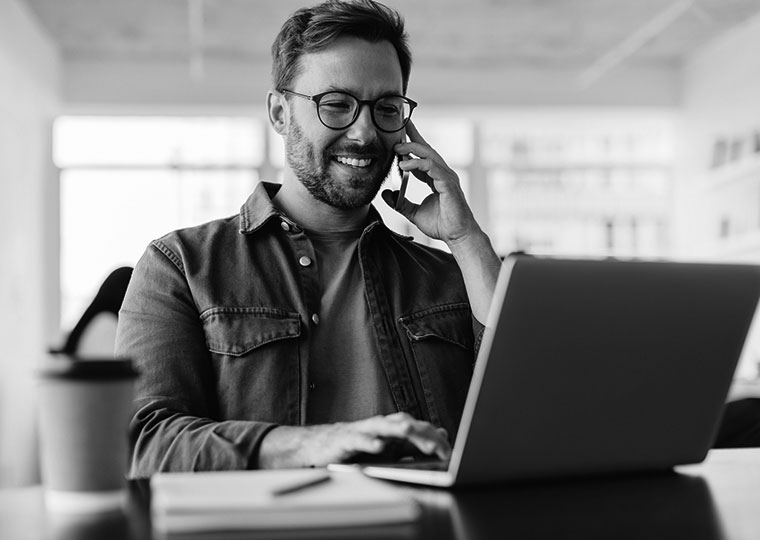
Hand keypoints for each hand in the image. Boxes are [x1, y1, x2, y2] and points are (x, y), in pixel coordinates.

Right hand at [257, 412, 450, 468]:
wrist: (321, 447)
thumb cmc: (358, 447)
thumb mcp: (389, 448)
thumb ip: (414, 443)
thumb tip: (441, 434)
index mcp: (393, 428)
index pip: (419, 429)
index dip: (434, 440)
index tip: (449, 453)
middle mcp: (380, 425)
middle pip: (405, 424)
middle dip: (421, 434)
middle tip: (437, 446)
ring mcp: (363, 431)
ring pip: (383, 426)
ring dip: (396, 429)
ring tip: (409, 431)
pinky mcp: (346, 439)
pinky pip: (359, 440)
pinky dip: (368, 442)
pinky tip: (377, 447)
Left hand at [381, 119, 481, 247]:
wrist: (457, 236)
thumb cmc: (442, 224)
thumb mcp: (413, 213)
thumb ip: (400, 203)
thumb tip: (385, 194)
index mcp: (436, 178)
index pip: (423, 156)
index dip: (412, 143)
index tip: (400, 133)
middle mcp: (442, 174)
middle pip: (427, 149)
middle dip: (413, 137)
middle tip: (398, 130)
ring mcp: (447, 177)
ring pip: (429, 155)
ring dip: (412, 149)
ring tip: (397, 148)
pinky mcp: (448, 184)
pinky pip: (432, 167)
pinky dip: (418, 164)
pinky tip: (404, 165)